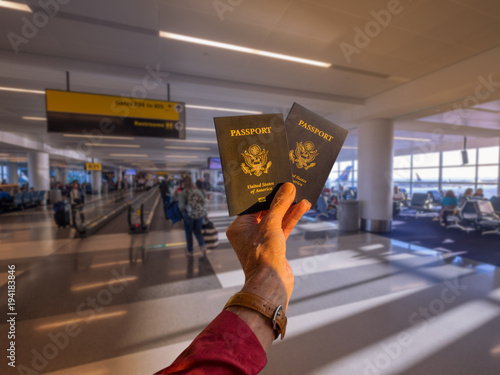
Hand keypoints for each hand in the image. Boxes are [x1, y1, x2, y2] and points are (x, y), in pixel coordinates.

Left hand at [226, 182, 310, 309]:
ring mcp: (262, 239)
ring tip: (301, 195)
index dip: (264, 194)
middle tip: (290, 186)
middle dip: (279, 200)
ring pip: (276, 219)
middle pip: (265, 211)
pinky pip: (283, 228)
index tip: (275, 182)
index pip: (252, 205)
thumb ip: (280, 205)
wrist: (271, 282)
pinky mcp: (274, 245)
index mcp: (238, 227)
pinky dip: (291, 218)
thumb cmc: (263, 254)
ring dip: (288, 208)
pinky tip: (302, 207)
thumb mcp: (271, 224)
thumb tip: (288, 187)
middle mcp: (248, 232)